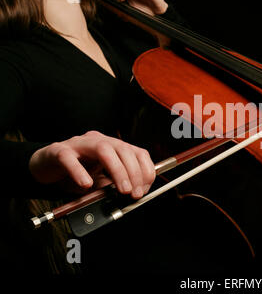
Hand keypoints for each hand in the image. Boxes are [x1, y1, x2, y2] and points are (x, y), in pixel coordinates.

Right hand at [29, 131, 155, 199]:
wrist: (43, 167)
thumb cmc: (73, 173)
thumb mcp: (98, 182)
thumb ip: (112, 185)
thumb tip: (129, 194)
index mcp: (112, 146)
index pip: (136, 152)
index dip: (144, 170)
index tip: (144, 189)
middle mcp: (98, 141)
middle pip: (123, 149)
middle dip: (133, 173)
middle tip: (134, 193)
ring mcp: (79, 144)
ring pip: (103, 149)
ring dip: (117, 170)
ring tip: (121, 189)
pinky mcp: (58, 150)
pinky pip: (69, 158)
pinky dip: (79, 171)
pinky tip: (86, 184)